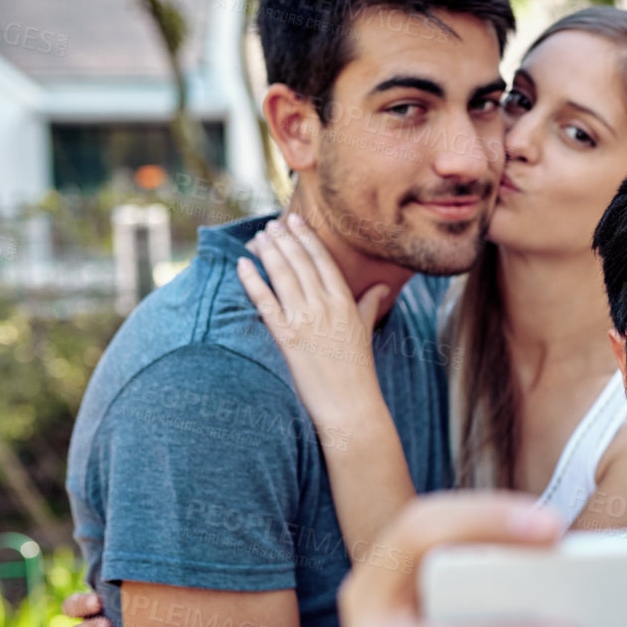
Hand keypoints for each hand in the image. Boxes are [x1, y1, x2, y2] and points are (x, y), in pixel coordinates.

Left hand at [236, 214, 390, 431]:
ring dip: (268, 252)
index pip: (322, 260)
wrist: (350, 404)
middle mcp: (325, 305)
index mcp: (345, 301)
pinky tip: (243, 265)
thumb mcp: (366, 331)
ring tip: (258, 237)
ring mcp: (305, 320)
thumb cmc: (359, 370)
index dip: (306, 237)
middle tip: (271, 224)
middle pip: (300, 262)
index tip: (294, 221)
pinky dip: (252, 281)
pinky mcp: (287, 337)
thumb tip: (382, 286)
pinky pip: (265, 302)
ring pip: (283, 275)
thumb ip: (370, 303)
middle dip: (283, 238)